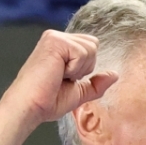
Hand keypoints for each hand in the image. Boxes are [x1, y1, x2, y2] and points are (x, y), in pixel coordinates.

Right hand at [0, 31, 119, 129]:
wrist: (31, 107)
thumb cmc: (48, 101)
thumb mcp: (78, 93)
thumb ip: (96, 83)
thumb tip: (115, 75)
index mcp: (60, 46)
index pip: (90, 47)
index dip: (85, 67)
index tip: (66, 79)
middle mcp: (57, 37)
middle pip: (93, 45)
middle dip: (85, 67)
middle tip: (63, 78)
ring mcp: (55, 37)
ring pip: (90, 48)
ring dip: (79, 69)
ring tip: (59, 76)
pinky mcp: (55, 41)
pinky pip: (82, 53)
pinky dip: (74, 69)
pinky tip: (58, 73)